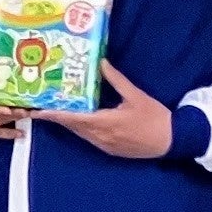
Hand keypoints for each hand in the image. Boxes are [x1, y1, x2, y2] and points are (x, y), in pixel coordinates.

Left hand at [34, 61, 175, 158]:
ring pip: (79, 133)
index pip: (73, 119)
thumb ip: (116, 80)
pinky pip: (88, 138)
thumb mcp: (136, 96)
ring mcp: (104, 145)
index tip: (39, 112)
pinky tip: (76, 119)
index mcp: (105, 123)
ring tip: (54, 110)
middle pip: (72, 126)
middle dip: (57, 117)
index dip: (55, 115)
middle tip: (40, 107)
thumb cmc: (155, 118)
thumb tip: (102, 62)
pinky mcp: (109, 149)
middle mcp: (100, 137)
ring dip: (68, 123)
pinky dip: (80, 128)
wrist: (172, 141)